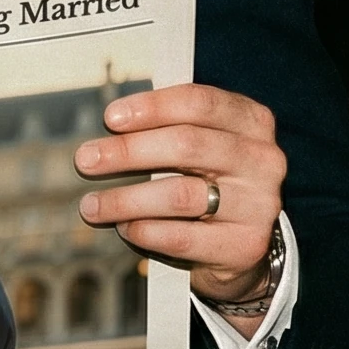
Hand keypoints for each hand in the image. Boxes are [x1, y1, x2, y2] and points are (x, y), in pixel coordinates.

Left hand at [75, 83, 282, 313]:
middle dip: (128, 151)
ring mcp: (258, 204)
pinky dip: (145, 231)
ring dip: (125, 199)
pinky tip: (125, 227)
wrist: (243, 244)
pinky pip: (182, 236)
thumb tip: (112, 124)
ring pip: (180, 195)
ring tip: (92, 205)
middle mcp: (262, 160)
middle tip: (86, 160)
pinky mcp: (244, 245)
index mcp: (252, 122)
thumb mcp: (202, 145)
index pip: (200, 103)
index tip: (111, 118)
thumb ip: (168, 127)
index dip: (152, 107)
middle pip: (187, 145)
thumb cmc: (210, 182)